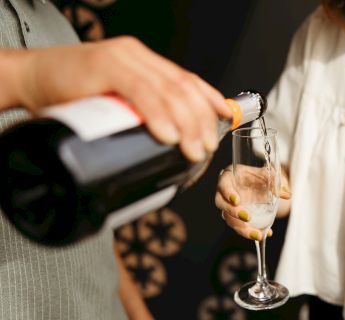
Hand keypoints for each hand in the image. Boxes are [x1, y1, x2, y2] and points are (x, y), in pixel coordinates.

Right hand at [4, 37, 231, 161]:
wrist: (29, 78)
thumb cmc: (69, 94)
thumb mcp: (113, 100)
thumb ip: (137, 109)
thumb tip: (166, 138)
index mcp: (142, 61)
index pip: (186, 79)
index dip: (209, 99)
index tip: (225, 120)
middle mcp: (136, 55)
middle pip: (182, 87)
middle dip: (200, 120)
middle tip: (204, 147)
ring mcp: (121, 58)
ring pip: (168, 91)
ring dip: (186, 124)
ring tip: (192, 148)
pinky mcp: (103, 65)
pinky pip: (140, 91)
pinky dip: (158, 115)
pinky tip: (168, 134)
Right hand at [215, 165, 291, 239]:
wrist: (253, 184)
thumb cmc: (254, 176)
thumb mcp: (264, 174)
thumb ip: (274, 181)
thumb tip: (287, 194)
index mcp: (229, 179)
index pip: (224, 186)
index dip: (228, 193)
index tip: (237, 201)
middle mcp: (225, 194)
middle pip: (222, 205)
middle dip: (233, 213)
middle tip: (248, 217)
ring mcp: (229, 208)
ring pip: (230, 220)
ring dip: (243, 229)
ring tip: (258, 235)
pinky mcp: (235, 218)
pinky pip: (240, 227)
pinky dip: (252, 232)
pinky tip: (265, 233)